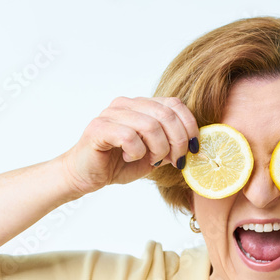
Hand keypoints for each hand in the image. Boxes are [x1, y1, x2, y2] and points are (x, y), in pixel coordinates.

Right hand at [60, 96, 198, 194]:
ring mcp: (112, 113)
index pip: (175, 104)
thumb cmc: (119, 163)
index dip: (190, 126)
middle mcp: (127, 104)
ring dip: (158, 149)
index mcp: (142, 105)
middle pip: (166, 115)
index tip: (192, 149)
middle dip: (177, 142)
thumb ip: (171, 145)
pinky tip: (128, 158)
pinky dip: (136, 153)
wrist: (86, 175)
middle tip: (175, 161)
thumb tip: (193, 145)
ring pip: (150, 126)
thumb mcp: (154, 155)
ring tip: (150, 161)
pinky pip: (129, 137)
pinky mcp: (99, 128)